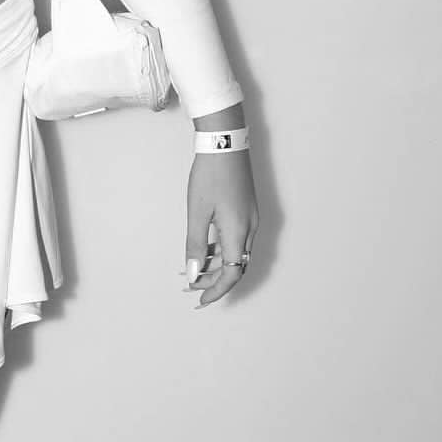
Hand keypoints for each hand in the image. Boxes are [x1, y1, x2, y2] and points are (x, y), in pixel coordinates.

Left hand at [184, 151, 258, 307]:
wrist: (226, 142)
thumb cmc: (210, 174)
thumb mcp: (197, 212)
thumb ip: (196, 244)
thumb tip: (194, 272)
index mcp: (239, 232)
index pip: (232, 274)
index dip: (216, 290)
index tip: (199, 300)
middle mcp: (250, 228)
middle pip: (235, 266)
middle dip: (214, 280)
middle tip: (191, 287)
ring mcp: (250, 219)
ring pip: (236, 254)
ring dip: (216, 265)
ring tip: (193, 271)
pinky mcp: (246, 210)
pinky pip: (237, 240)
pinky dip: (221, 250)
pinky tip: (204, 250)